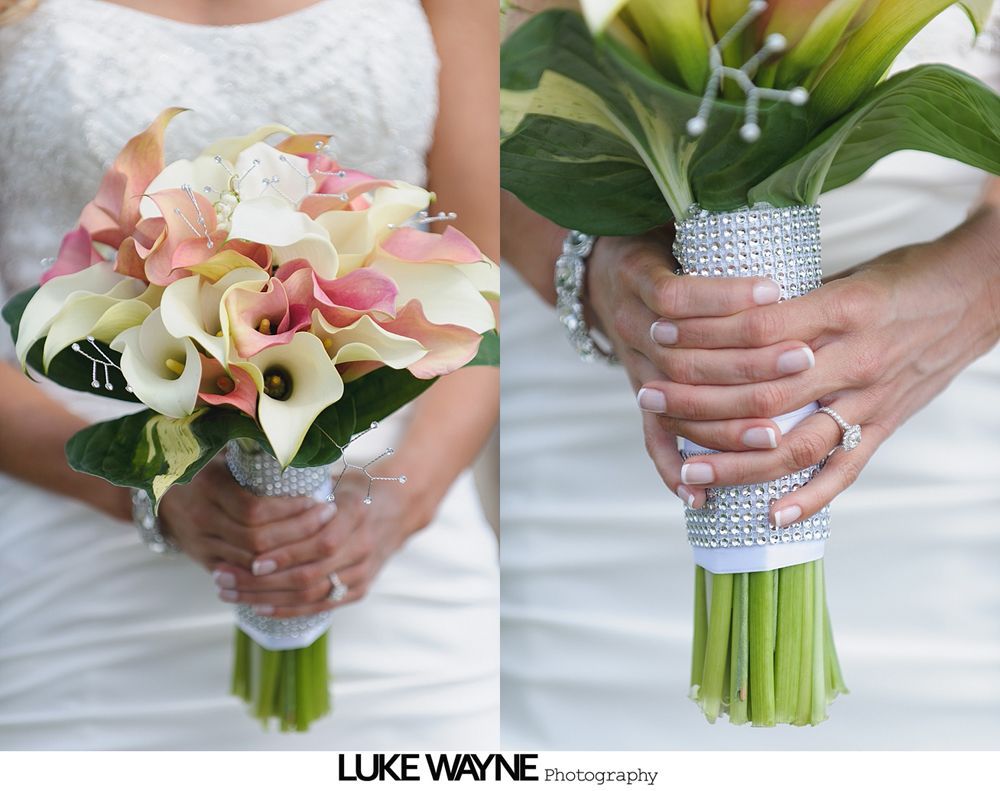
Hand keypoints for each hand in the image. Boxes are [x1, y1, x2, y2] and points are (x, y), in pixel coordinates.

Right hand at [158, 457, 333, 571]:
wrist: (163, 497)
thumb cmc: (208, 470)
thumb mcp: (225, 455)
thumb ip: (255, 454)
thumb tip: (302, 441)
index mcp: (208, 486)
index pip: (254, 509)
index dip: (290, 510)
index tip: (318, 500)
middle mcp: (201, 518)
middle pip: (256, 539)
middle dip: (297, 532)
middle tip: (327, 518)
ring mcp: (201, 545)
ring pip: (252, 563)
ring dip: (289, 555)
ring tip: (319, 540)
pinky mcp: (207, 563)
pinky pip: (243, 576)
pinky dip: (271, 572)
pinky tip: (298, 561)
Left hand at [209, 469, 429, 617]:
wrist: (399, 510)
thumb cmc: (357, 489)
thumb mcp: (337, 477)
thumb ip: (304, 486)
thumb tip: (252, 478)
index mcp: (358, 511)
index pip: (320, 541)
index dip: (284, 553)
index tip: (249, 557)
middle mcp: (364, 545)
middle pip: (309, 573)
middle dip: (260, 580)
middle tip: (222, 577)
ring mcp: (364, 572)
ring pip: (310, 594)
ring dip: (265, 597)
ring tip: (230, 593)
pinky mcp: (359, 590)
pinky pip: (320, 606)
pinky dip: (287, 609)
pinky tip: (258, 606)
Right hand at [586, 233, 817, 507]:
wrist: (598, 275)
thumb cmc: (654, 245)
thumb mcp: (673, 225)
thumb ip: (716, 229)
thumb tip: (780, 209)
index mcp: (635, 277)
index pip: (674, 293)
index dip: (721, 297)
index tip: (773, 292)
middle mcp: (630, 326)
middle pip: (682, 356)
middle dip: (743, 363)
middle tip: (801, 361)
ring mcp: (634, 367)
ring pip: (673, 403)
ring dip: (721, 422)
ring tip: (770, 434)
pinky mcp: (640, 395)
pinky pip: (650, 438)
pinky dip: (671, 468)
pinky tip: (697, 495)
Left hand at [635, 222, 999, 525]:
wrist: (984, 289)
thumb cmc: (905, 275)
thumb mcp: (843, 272)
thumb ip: (792, 303)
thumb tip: (725, 319)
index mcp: (842, 308)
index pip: (758, 330)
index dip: (703, 336)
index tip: (659, 335)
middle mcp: (857, 358)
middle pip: (764, 392)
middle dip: (699, 401)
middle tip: (647, 400)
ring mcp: (874, 398)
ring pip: (797, 442)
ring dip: (738, 462)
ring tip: (689, 471)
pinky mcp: (888, 425)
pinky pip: (845, 471)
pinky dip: (808, 498)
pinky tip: (770, 516)